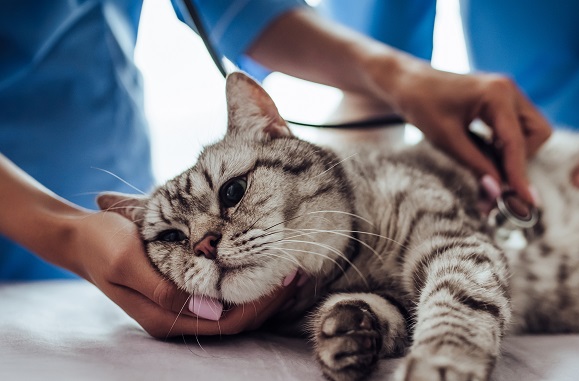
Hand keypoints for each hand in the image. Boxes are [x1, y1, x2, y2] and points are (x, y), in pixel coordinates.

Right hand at [68, 211, 295, 338]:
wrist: (80, 236)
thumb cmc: (103, 244)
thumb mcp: (129, 262)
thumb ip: (166, 289)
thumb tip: (213, 310)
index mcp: (166, 317)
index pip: (229, 322)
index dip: (261, 304)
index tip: (287, 277)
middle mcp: (180, 318)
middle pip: (240, 320)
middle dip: (273, 300)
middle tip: (301, 272)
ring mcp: (185, 306)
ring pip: (238, 310)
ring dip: (267, 293)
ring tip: (295, 269)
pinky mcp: (188, 290)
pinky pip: (228, 295)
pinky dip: (251, 283)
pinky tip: (269, 264)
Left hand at [386, 65, 550, 203]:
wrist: (409, 83)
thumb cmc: (422, 105)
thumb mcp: (447, 139)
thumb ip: (476, 165)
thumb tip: (497, 193)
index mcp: (497, 94)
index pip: (517, 143)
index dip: (520, 175)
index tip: (526, 201)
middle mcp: (509, 89)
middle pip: (539, 133)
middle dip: (522, 157)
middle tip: (497, 172)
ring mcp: (508, 92)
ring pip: (533, 130)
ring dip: (517, 152)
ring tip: (489, 162)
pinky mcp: (502, 100)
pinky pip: (519, 126)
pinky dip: (508, 144)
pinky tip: (487, 152)